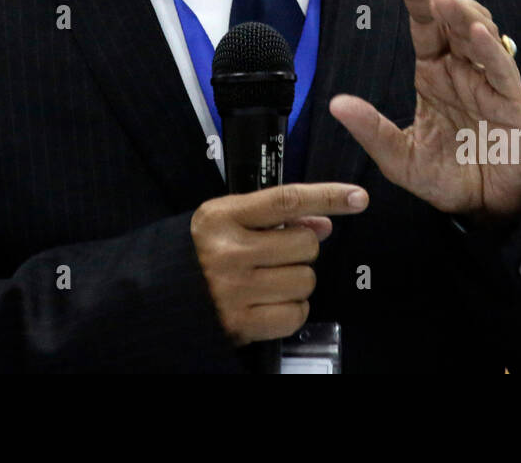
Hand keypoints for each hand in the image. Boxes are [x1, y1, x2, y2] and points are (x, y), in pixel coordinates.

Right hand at [190, 183, 367, 346]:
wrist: (161, 296)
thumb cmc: (201, 252)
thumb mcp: (228, 221)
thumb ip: (275, 217)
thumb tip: (325, 223)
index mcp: (223, 217)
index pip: (286, 200)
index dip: (327, 196)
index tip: (358, 197)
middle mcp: (229, 252)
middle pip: (305, 244)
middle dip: (302, 249)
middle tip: (279, 254)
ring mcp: (236, 290)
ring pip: (305, 280)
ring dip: (298, 280)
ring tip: (271, 279)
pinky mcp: (242, 324)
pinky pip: (296, 313)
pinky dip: (292, 309)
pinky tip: (271, 302)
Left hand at [330, 0, 520, 225]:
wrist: (483, 209)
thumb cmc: (445, 177)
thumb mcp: (398, 157)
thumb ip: (371, 130)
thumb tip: (335, 104)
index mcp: (434, 75)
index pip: (425, 28)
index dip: (417, 1)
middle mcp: (461, 72)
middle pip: (453, 24)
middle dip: (441, 2)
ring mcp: (487, 84)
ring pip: (482, 37)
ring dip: (466, 17)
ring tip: (447, 4)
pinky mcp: (512, 103)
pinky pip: (502, 70)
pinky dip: (491, 51)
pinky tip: (476, 34)